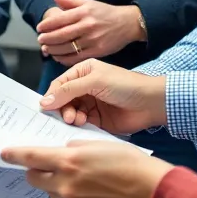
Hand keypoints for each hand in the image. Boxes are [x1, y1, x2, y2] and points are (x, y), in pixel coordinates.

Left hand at [1, 141, 173, 197]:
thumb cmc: (127, 161)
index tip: (4, 153)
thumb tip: (60, 152)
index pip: (31, 157)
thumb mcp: (96, 143)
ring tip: (77, 176)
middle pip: (34, 178)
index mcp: (68, 161)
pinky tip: (87, 189)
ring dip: (54, 183)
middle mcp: (65, 183)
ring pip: (49, 191)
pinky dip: (68, 195)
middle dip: (36, 170)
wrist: (148, 190)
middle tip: (47, 163)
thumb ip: (73, 147)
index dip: (15, 154)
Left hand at [37, 0, 145, 64]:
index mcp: (83, 12)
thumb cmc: (105, 13)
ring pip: (67, 47)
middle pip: (61, 35)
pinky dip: (65, 59)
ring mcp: (93, 40)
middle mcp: (87, 26)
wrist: (128, 23)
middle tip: (40, 40)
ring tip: (46, 48)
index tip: (39, 28)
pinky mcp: (98, 51)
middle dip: (47, 39)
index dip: (46, 25)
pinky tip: (58, 56)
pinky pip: (77, 57)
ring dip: (53, 50)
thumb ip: (69, 1)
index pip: (59, 20)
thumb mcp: (88, 2)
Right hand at [40, 59, 166, 134]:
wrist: (151, 103)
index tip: (46, 108)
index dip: (51, 96)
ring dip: (70, 117)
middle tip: (67, 116)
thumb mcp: (94, 81)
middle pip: (62, 100)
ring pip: (70, 112)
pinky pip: (81, 123)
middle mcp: (85, 87)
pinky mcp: (97, 120)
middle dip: (61, 108)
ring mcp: (91, 104)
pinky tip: (83, 124)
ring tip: (77, 120)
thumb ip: (68, 90)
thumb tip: (45, 101)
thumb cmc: (125, 85)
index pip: (59, 84)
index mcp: (83, 72)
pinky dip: (78, 125)